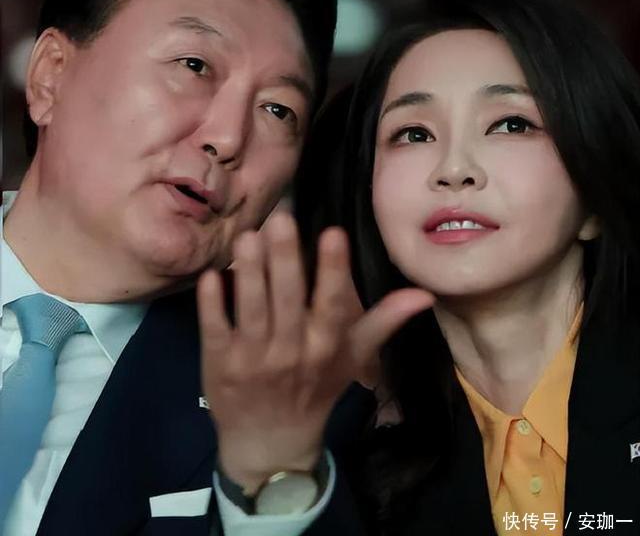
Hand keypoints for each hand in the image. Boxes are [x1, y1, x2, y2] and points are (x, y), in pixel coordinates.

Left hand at [197, 213, 432, 493]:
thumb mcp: (354, 357)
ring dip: (250, 272)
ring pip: (251, 309)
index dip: (332, 270)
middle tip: (281, 218)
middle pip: (287, 300)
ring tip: (249, 236)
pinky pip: (215, 329)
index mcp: (326, 347)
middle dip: (284, 258)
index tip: (333, 233)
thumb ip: (384, 321)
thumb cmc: (317, 388)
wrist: (271, 440)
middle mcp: (291, 352)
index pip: (331, 305)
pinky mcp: (219, 363)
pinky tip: (213, 274)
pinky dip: (212, 303)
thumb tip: (424, 294)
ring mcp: (252, 359)